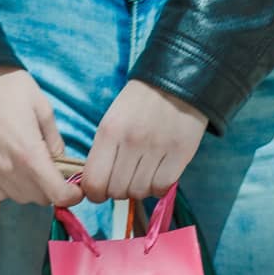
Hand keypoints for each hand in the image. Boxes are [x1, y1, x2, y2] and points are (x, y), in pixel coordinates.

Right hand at [0, 65, 83, 207]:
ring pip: (19, 198)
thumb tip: (60, 161)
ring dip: (31, 189)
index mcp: (29, 154)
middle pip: (40, 198)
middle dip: (52, 189)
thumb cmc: (7, 86)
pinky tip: (11, 170)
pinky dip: (9, 189)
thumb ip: (54, 140)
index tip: (75, 188)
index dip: (71, 195)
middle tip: (53, 170)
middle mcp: (8, 170)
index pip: (57, 194)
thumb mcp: (42, 106)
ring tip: (31, 167)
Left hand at [81, 80, 208, 202]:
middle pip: (117, 191)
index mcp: (109, 131)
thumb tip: (97, 186)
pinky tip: (158, 175)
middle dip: (117, 191)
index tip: (100, 192)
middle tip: (124, 179)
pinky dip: (158, 187)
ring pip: (139, 192)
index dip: (95, 194)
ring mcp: (157, 148)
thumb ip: (104, 152)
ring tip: (142, 174)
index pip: (94, 182)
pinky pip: (162, 187)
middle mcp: (131, 141)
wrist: (176, 80)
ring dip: (139, 189)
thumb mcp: (112, 120)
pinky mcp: (180, 153)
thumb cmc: (140, 103)